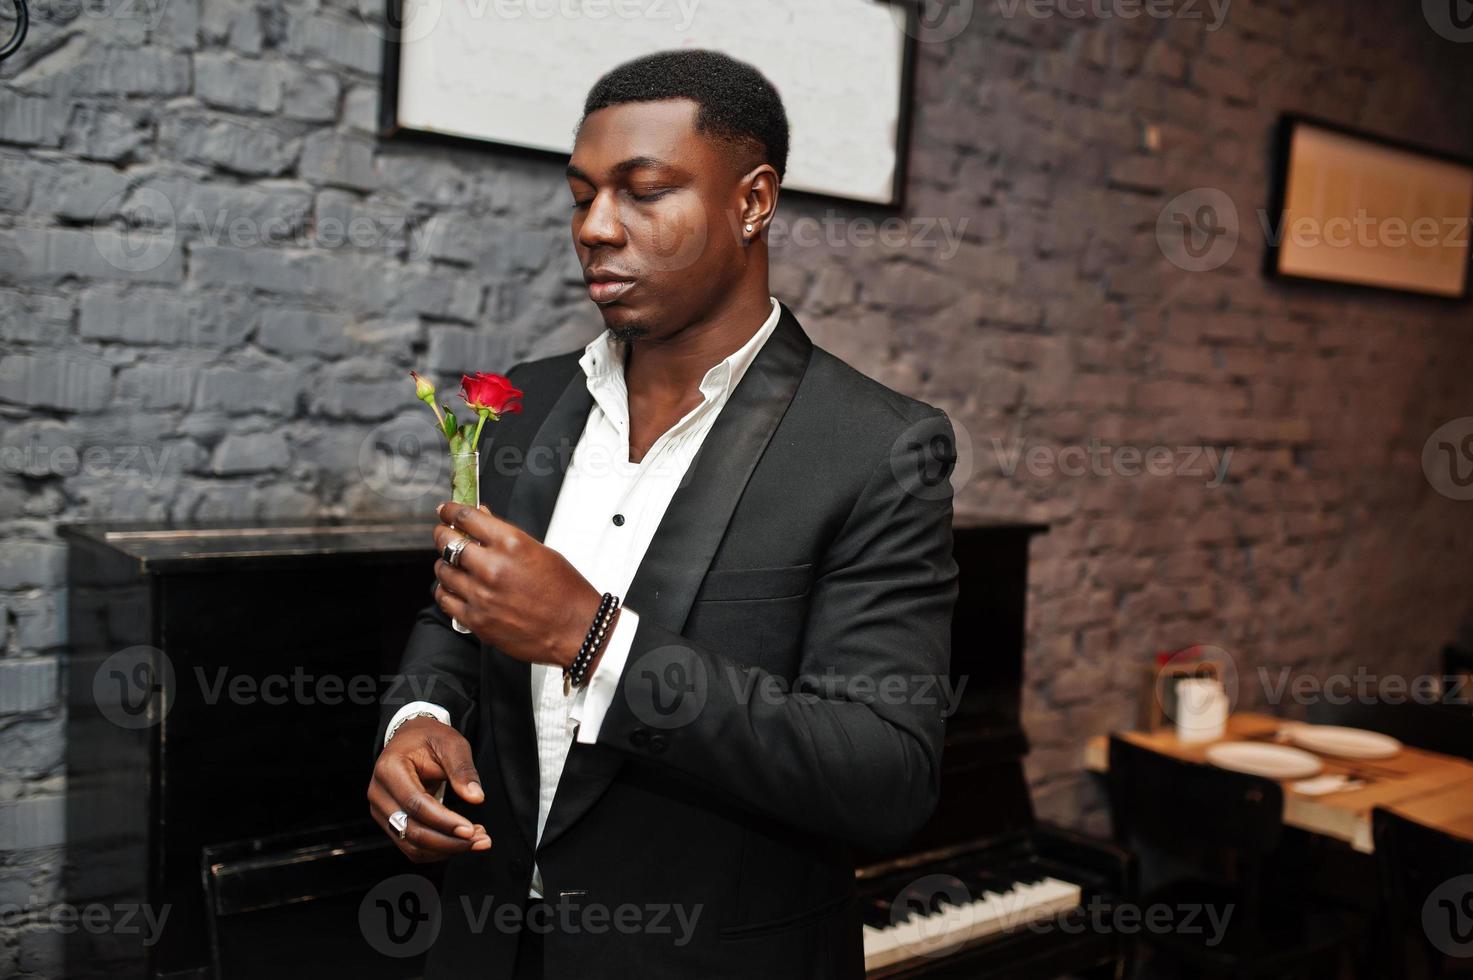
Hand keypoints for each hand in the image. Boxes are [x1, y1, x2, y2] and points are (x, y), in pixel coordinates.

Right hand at [369, 716, 491, 862]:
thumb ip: (462, 769)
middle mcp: (379, 793)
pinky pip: (411, 846)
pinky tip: (459, 842)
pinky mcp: (389, 822)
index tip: (470, 830)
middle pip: (411, 830)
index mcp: (389, 769)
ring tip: (477, 841)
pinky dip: (436, 850)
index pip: (415, 804)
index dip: (444, 821)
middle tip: (481, 840)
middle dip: (448, 841)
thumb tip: (476, 797)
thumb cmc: (429, 738)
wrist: (410, 738)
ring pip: (411, 844)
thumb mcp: (451, 743)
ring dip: (445, 849)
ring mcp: (381, 811)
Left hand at [432, 502, 602, 667]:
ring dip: (444, 564)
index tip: (446, 511)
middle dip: (442, 534)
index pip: (466, 517)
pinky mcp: (477, 620)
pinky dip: (446, 591)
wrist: (576, 630)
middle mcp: (492, 567)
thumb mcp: (540, 551)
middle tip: (444, 534)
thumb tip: (482, 519)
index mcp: (511, 543)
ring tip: (452, 565)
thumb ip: (506, 536)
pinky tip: (454, 588)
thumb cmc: (566, 592)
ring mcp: (481, 595)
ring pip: (442, 571)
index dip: (450, 511)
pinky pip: (445, 600)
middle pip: (447, 542)